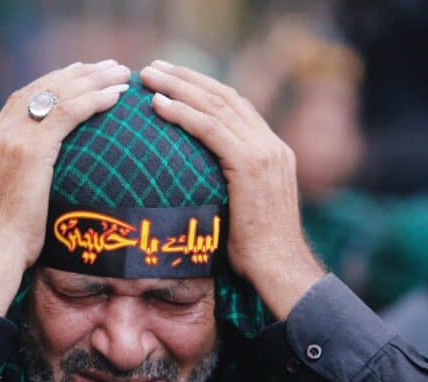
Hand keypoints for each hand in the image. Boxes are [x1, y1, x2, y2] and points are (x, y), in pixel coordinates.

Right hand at [0, 60, 130, 314]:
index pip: (21, 103)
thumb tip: (38, 196)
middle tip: (103, 66)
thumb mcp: (7, 210)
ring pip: (55, 95)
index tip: (75, 77)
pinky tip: (116, 96)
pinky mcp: (29, 151)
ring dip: (91, 80)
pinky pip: (67, 113)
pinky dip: (93, 100)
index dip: (50, 86)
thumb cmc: (3, 249)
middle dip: (74, 75)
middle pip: (39, 90)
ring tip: (119, 73)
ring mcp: (10, 141)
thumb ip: (19, 190)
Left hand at [140, 60, 323, 318]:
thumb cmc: (255, 250)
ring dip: (178, 88)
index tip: (173, 79)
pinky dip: (183, 114)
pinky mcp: (251, 165)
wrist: (279, 268)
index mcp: (272, 150)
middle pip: (224, 97)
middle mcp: (271, 145)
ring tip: (149, 77)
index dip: (202, 88)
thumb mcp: (242, 207)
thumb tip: (195, 181)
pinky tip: (158, 105)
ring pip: (216, 107)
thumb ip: (228, 183)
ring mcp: (264, 152)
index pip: (235, 106)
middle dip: (186, 78)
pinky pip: (211, 130)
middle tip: (154, 68)